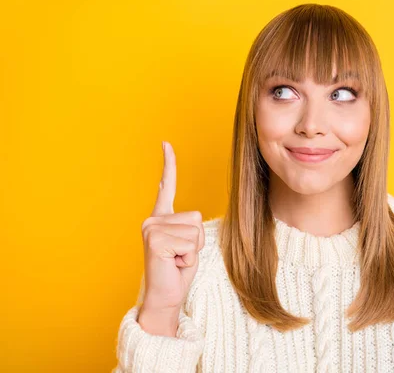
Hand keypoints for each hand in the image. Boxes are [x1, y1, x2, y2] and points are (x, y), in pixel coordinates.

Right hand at [139, 141, 204, 316]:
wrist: (166, 296)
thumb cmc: (177, 270)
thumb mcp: (187, 243)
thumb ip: (185, 225)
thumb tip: (175, 201)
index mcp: (161, 218)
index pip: (167, 186)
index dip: (168, 164)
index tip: (165, 143)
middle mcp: (153, 220)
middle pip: (196, 217)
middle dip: (196, 240)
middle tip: (180, 256)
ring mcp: (151, 229)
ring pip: (195, 230)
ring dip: (193, 250)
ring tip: (177, 260)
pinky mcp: (155, 241)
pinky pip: (190, 243)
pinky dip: (188, 257)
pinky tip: (173, 264)